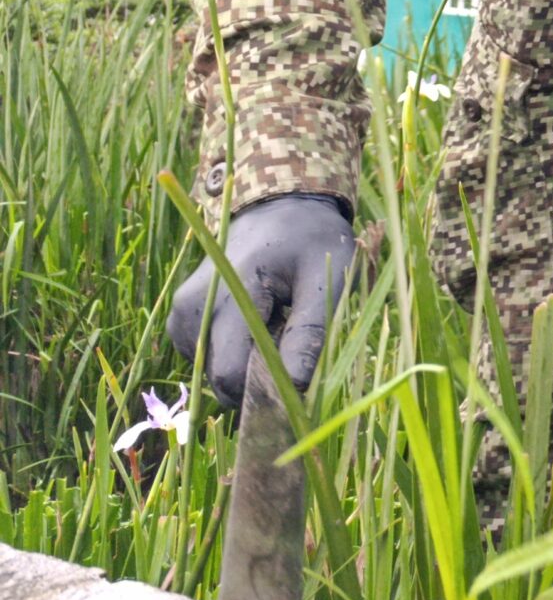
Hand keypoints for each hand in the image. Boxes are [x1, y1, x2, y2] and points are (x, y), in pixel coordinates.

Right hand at [167, 193, 356, 410]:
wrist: (279, 209)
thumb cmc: (310, 241)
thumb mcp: (324, 279)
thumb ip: (310, 332)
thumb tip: (295, 387)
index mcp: (229, 292)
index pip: (230, 374)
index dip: (264, 390)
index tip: (298, 379)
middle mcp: (193, 306)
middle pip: (218, 377)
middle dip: (256, 377)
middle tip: (290, 338)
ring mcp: (181, 313)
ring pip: (211, 372)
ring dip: (245, 363)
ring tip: (275, 321)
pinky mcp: (181, 319)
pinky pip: (205, 359)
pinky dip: (232, 353)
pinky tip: (255, 322)